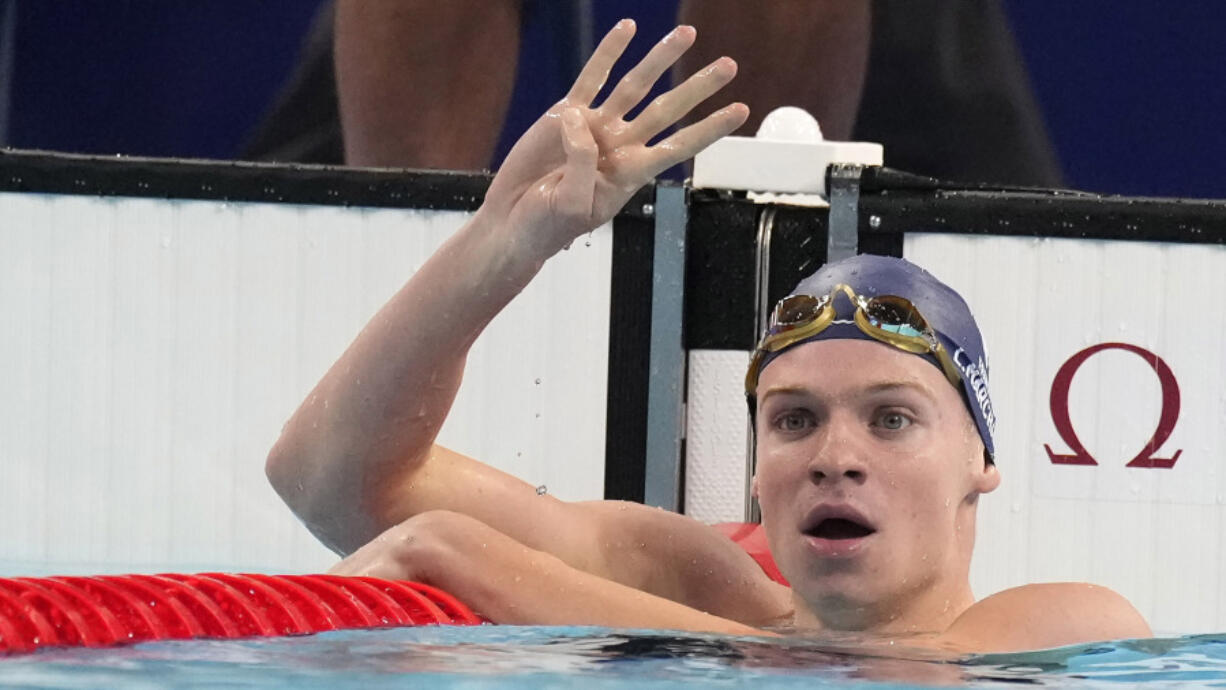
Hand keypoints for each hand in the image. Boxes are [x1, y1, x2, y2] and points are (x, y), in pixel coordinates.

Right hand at [482, 20, 748, 256]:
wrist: (513, 221)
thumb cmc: (547, 224)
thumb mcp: (572, 205)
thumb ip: (582, 164)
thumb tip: (580, 117)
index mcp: (631, 173)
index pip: (680, 145)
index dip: (710, 127)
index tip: (740, 110)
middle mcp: (620, 145)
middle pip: (668, 109)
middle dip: (698, 87)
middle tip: (729, 65)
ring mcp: (595, 126)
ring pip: (636, 86)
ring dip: (661, 59)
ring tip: (688, 35)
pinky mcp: (566, 114)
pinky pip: (593, 77)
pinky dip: (609, 52)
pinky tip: (627, 30)